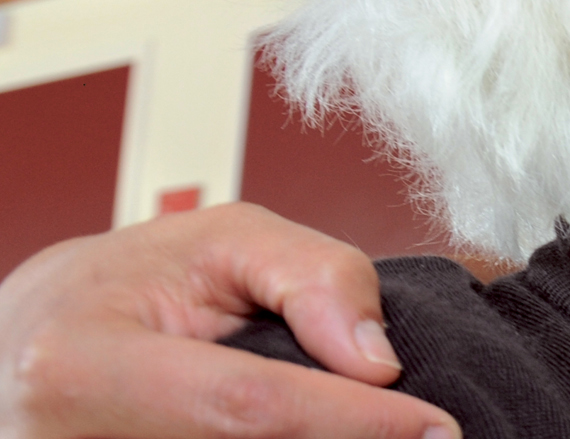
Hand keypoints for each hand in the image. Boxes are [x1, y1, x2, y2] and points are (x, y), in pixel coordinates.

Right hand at [0, 203, 459, 438]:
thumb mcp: (214, 241)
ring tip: (361, 424)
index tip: (436, 427)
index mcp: (77, 366)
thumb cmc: (116, 289)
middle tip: (413, 433)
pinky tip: (314, 434)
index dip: (356, 422)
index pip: (247, 408)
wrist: (19, 347)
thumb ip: (312, 276)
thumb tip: (379, 360)